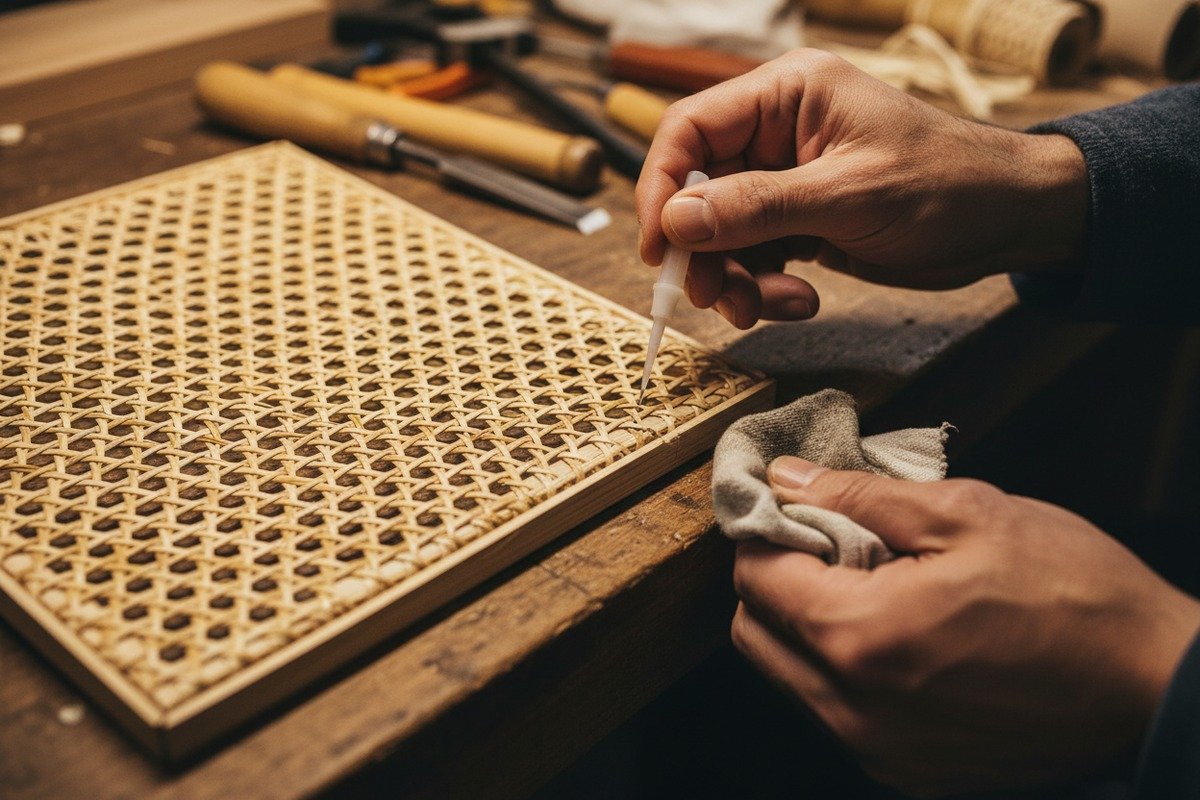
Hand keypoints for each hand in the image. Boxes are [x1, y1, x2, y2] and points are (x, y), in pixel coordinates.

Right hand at [636, 49, 1087, 328]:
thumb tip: (676, 218)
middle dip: (704, 250)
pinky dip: (764, 288)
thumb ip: (759, 207)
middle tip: (716, 296)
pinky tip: (798, 301)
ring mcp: (787, 180)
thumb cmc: (949, 185)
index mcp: (788, 94)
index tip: (658, 246)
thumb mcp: (850, 196)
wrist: (1011, 221)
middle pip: (698, 190)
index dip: (662, 187)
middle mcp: (778, 132)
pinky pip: (754, 257)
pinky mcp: (800, 220)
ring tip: (771, 307)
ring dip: (735, 279)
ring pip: (722, 234)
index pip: (691, 130)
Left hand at [731, 456, 1199, 795]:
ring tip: (869, 586)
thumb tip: (789, 477)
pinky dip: (842, 669)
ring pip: (790, 676)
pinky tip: (896, 634)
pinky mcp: (907, 770)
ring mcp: (879, 749)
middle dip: (774, 579)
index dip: (765, 531)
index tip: (790, 507)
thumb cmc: (1075, 597)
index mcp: (862, 636)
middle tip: (826, 543)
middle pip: (756, 633)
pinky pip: (835, 712)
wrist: (1154, 687)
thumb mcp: (968, 514)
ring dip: (806, 625)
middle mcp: (854, 707)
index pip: (755, 578)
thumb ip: (860, 496)